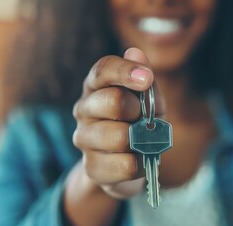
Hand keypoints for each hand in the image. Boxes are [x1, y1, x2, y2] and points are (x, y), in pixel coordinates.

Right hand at [72, 47, 163, 198]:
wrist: (128, 163)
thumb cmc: (139, 124)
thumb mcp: (148, 100)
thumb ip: (144, 79)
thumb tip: (135, 51)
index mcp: (96, 87)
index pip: (104, 69)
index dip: (126, 71)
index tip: (146, 78)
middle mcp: (84, 110)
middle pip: (113, 101)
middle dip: (138, 110)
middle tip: (143, 118)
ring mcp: (84, 139)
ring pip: (119, 136)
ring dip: (140, 140)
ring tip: (142, 142)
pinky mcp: (92, 168)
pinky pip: (125, 164)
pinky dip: (140, 163)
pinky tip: (138, 159)